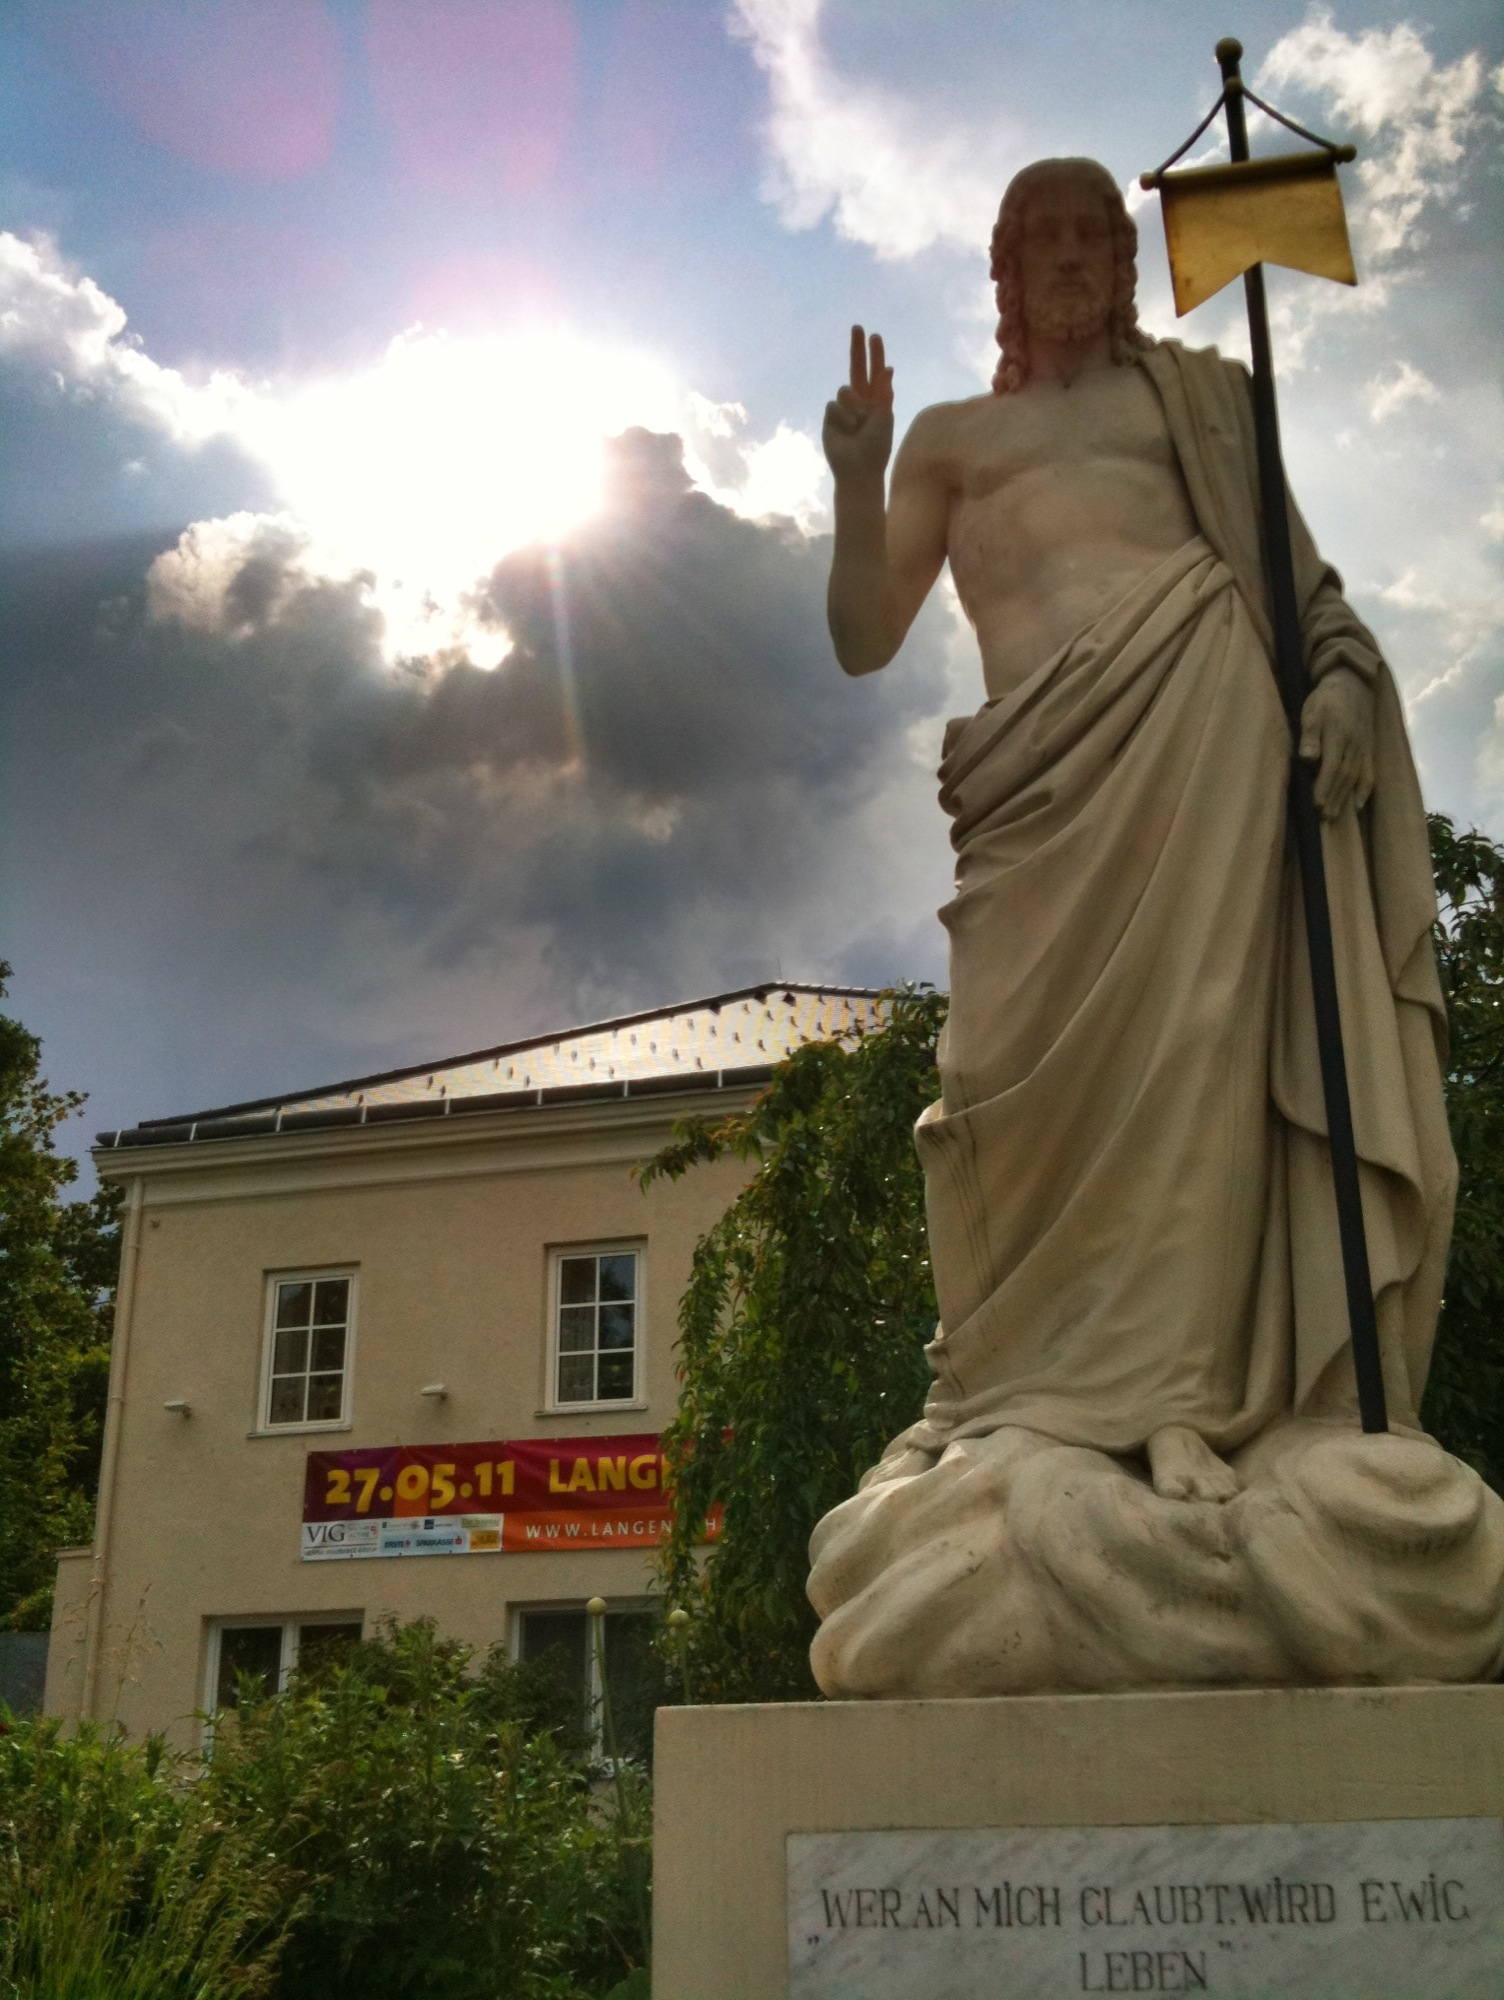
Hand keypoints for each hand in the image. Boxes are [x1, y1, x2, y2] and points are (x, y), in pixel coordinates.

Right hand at [822, 325, 893, 482]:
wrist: (858, 469)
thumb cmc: (876, 446)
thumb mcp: (884, 416)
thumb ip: (884, 391)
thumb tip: (889, 368)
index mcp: (875, 400)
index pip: (874, 372)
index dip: (874, 355)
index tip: (874, 336)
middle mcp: (859, 401)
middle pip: (856, 369)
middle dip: (857, 348)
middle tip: (857, 327)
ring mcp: (843, 408)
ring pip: (845, 390)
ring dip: (854, 407)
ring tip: (858, 427)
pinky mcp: (830, 417)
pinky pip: (834, 404)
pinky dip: (842, 416)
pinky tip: (846, 431)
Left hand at [1298, 667, 1373, 819]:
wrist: (1352, 684)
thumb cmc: (1326, 700)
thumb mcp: (1312, 712)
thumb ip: (1310, 736)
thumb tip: (1308, 759)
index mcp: (1338, 735)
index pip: (1332, 766)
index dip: (1324, 786)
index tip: (1316, 804)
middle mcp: (1354, 744)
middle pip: (1344, 776)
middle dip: (1334, 798)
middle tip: (1323, 817)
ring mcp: (1364, 748)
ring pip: (1355, 777)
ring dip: (1345, 798)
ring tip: (1334, 816)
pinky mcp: (1369, 750)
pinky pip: (1369, 772)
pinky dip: (1364, 790)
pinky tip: (1357, 805)